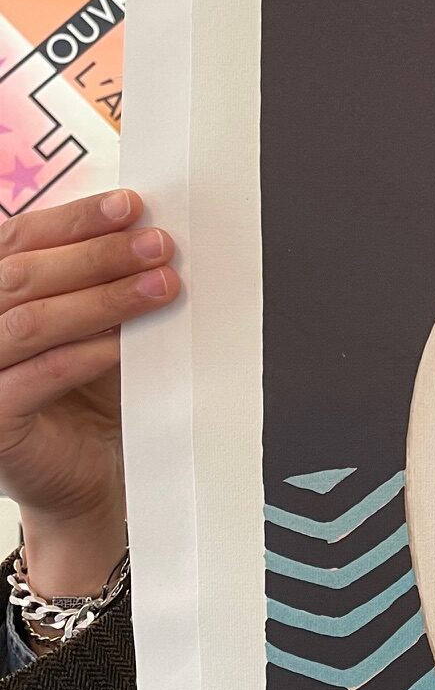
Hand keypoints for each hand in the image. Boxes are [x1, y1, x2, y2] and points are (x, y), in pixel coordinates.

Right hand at [0, 191, 179, 594]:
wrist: (85, 482)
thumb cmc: (86, 402)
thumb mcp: (93, 331)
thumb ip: (99, 286)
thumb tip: (146, 230)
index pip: (18, 241)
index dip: (73, 220)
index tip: (131, 206)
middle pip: (24, 274)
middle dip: (97, 254)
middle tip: (158, 243)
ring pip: (30, 320)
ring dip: (101, 298)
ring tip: (161, 284)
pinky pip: (35, 377)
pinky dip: (83, 354)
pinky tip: (126, 342)